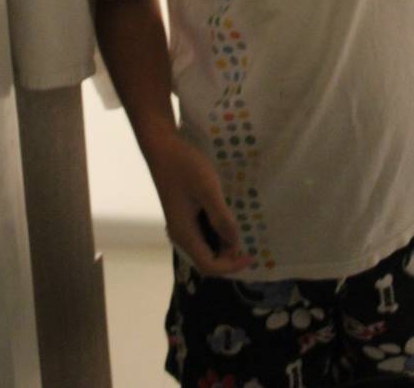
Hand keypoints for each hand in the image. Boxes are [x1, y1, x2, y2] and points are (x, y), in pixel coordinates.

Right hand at [146, 133, 251, 275]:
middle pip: (207, 260)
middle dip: (229, 258)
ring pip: (205, 247)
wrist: (162, 147)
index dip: (231, 266)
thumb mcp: (208, 190)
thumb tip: (235, 243)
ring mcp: (181, 225)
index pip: (209, 265)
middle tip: (251, 242)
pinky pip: (202, 233)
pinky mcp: (183, 214)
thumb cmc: (185, 166)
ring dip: (224, 245)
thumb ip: (221, 218)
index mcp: (185, 234)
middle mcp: (181, 235)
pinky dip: (218, 233)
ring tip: (244, 230)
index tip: (251, 254)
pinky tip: (229, 217)